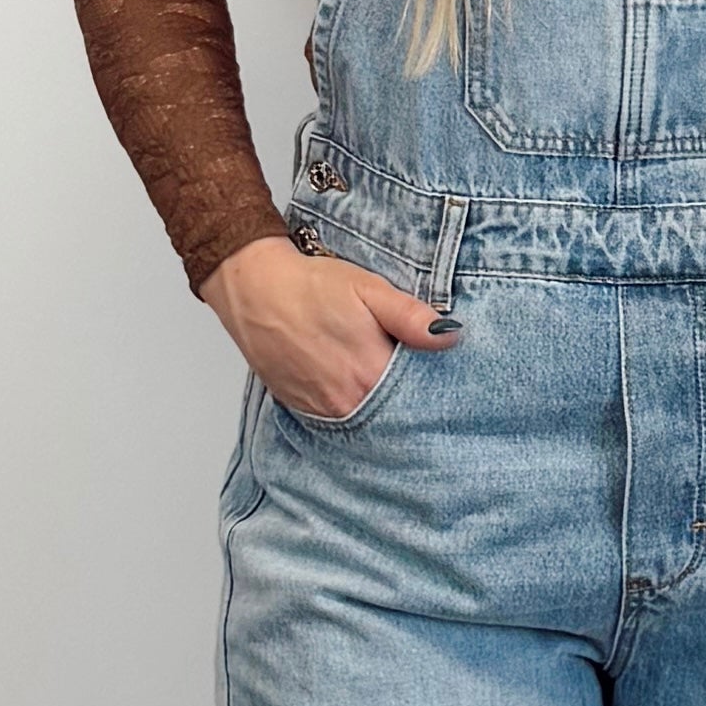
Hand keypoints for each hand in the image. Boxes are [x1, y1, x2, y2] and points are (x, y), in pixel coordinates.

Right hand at [202, 232, 457, 417]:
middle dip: (408, 404)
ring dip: (378, 408)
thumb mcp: (369, 290)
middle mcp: (346, 401)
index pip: (417, 399)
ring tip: (383, 384)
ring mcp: (321, 408)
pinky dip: (351, 407)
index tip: (444, 382)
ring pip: (364, 419)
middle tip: (417, 385)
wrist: (253, 287)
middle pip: (393, 416)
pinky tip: (355, 387)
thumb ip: (410, 318)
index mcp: (370, 374)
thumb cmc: (310, 285)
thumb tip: (451, 337)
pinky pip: (336, 419)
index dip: (433, 392)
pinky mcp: (300, 407)